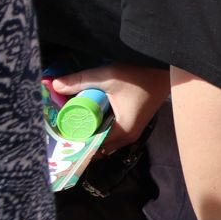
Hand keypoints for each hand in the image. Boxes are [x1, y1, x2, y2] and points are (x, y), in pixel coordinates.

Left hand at [48, 63, 170, 151]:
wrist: (167, 72)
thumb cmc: (140, 76)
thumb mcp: (109, 77)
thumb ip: (82, 80)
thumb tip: (54, 84)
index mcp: (122, 132)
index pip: (91, 147)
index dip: (73, 143)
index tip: (55, 135)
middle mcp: (128, 137)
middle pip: (97, 147)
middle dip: (79, 140)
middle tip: (59, 129)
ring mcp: (132, 132)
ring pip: (104, 141)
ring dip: (90, 135)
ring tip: (71, 125)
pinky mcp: (134, 125)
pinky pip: (111, 135)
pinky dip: (99, 131)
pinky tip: (89, 120)